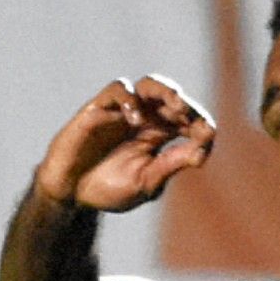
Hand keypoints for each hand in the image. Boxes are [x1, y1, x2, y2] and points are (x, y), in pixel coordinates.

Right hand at [36, 74, 215, 211]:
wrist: (72, 195)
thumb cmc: (109, 188)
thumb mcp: (147, 181)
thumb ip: (171, 164)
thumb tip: (202, 154)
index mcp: (161, 135)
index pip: (189, 120)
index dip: (202, 124)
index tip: (208, 137)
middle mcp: (144, 118)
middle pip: (171, 98)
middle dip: (187, 104)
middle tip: (193, 114)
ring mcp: (121, 112)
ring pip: (147, 85)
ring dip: (165, 91)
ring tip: (177, 105)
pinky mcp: (98, 109)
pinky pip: (116, 91)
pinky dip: (129, 100)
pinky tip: (137, 119)